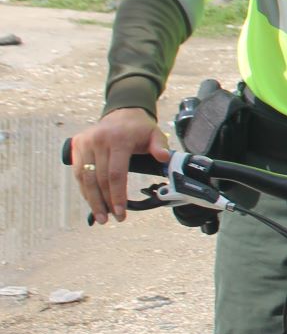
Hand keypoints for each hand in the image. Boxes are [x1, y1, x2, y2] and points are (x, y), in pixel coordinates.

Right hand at [68, 108, 168, 223]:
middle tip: (111, 219)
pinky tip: (92, 202)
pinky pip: (79, 173)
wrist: (122, 113)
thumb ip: (160, 146)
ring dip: (92, 200)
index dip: (117, 195)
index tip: (121, 211)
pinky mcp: (76, 146)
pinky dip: (85, 189)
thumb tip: (163, 158)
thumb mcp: (155, 134)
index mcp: (118, 139)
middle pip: (99, 179)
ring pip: (85, 178)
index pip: (116, 173)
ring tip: (100, 217)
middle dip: (105, 202)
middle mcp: (98, 141)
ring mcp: (85, 143)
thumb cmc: (140, 128)